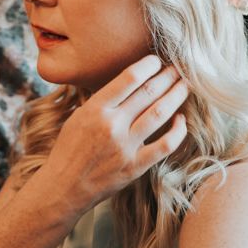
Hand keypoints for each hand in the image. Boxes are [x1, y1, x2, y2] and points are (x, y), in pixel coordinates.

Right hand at [39, 55, 187, 214]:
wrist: (63, 187)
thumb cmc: (69, 149)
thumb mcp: (79, 116)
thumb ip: (103, 101)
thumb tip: (129, 84)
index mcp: (95, 109)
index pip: (128, 79)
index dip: (147, 66)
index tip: (156, 60)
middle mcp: (112, 125)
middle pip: (148, 93)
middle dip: (166, 77)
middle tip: (178, 68)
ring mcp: (125, 146)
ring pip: (159, 114)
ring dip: (175, 96)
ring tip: (184, 85)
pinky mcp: (135, 166)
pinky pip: (164, 146)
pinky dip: (177, 131)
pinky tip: (181, 120)